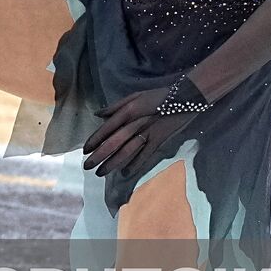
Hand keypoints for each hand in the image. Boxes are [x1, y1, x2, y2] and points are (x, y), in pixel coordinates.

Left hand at [81, 86, 198, 180]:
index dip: (95, 140)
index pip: (107, 128)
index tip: (85, 150)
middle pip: (113, 142)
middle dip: (99, 156)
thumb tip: (98, 114)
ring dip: (112, 163)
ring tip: (101, 173)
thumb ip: (116, 106)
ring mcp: (147, 132)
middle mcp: (135, 123)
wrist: (185, 98)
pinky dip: (135, 165)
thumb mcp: (135, 96)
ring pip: (126, 151)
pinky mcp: (159, 140)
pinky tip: (125, 173)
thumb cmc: (158, 96)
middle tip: (87, 166)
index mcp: (128, 111)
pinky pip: (145, 155)